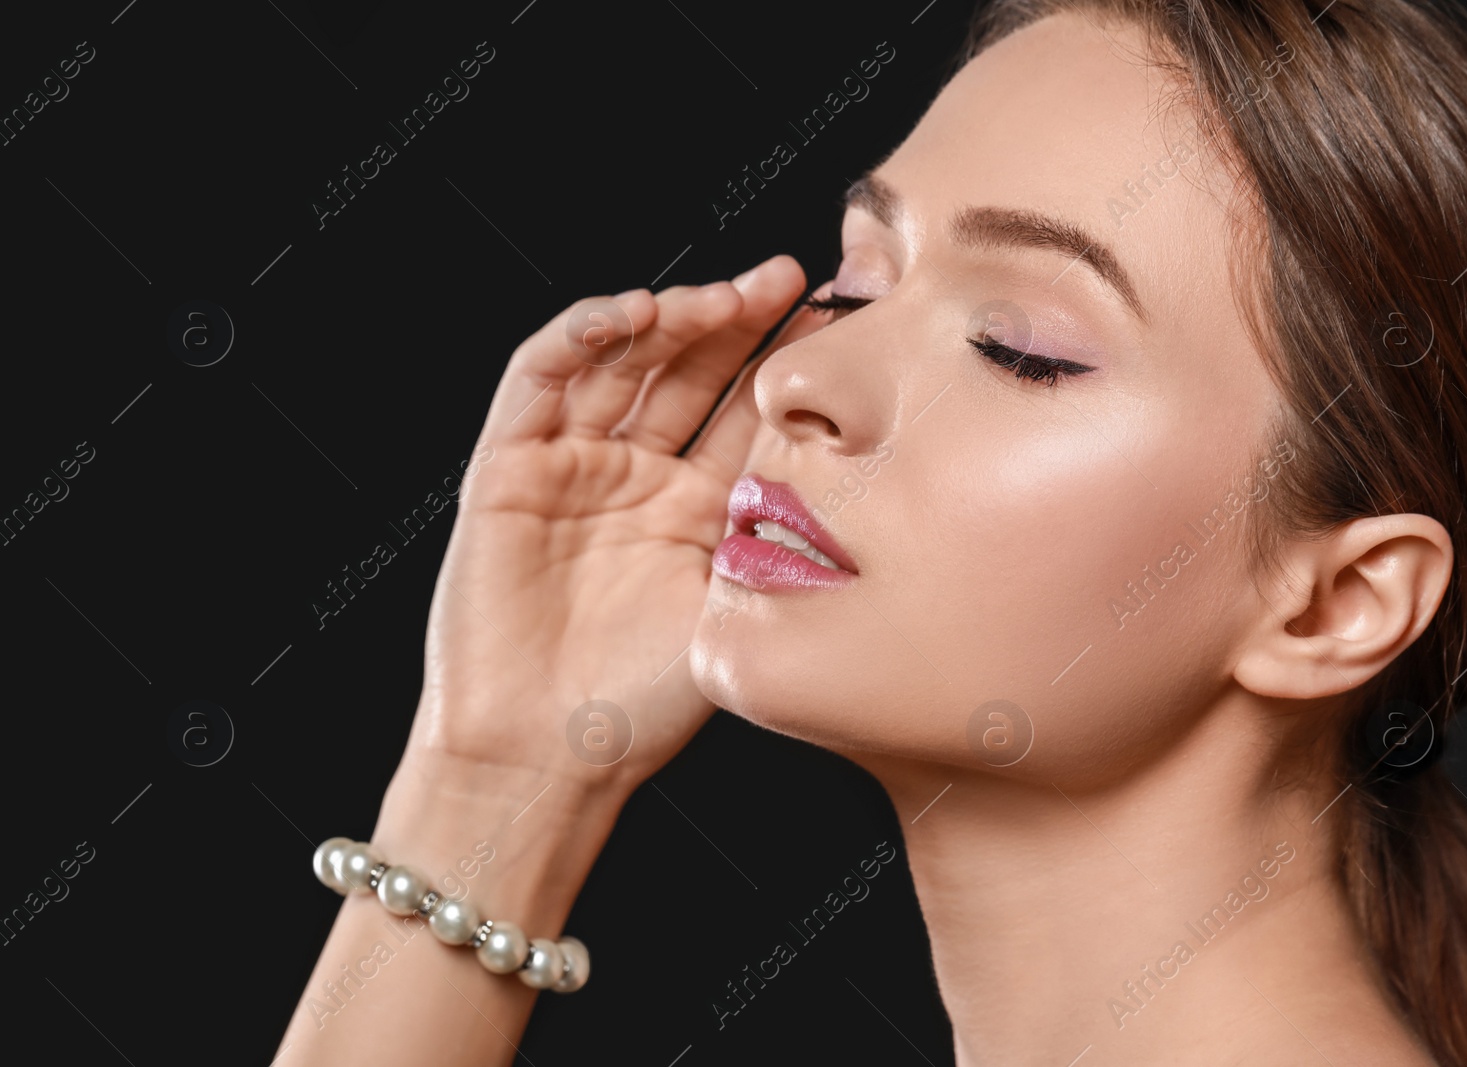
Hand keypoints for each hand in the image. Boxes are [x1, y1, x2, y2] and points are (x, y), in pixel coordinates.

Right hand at [401, 255, 810, 800]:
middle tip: (791, 280)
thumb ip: (774, 527)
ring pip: (622, 362)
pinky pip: (541, 380)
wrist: (546, 756)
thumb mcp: (736, 602)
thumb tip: (861, 459)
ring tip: (724, 298)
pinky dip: (582, 336)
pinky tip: (634, 315)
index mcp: (697, 508)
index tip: (840, 318)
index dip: (787, 361)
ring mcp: (573, 465)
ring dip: (670, 318)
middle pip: (689, 371)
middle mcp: (637, 477)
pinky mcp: (510, 466)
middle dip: (738, 320)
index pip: (747, 410)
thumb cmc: (645, 701)